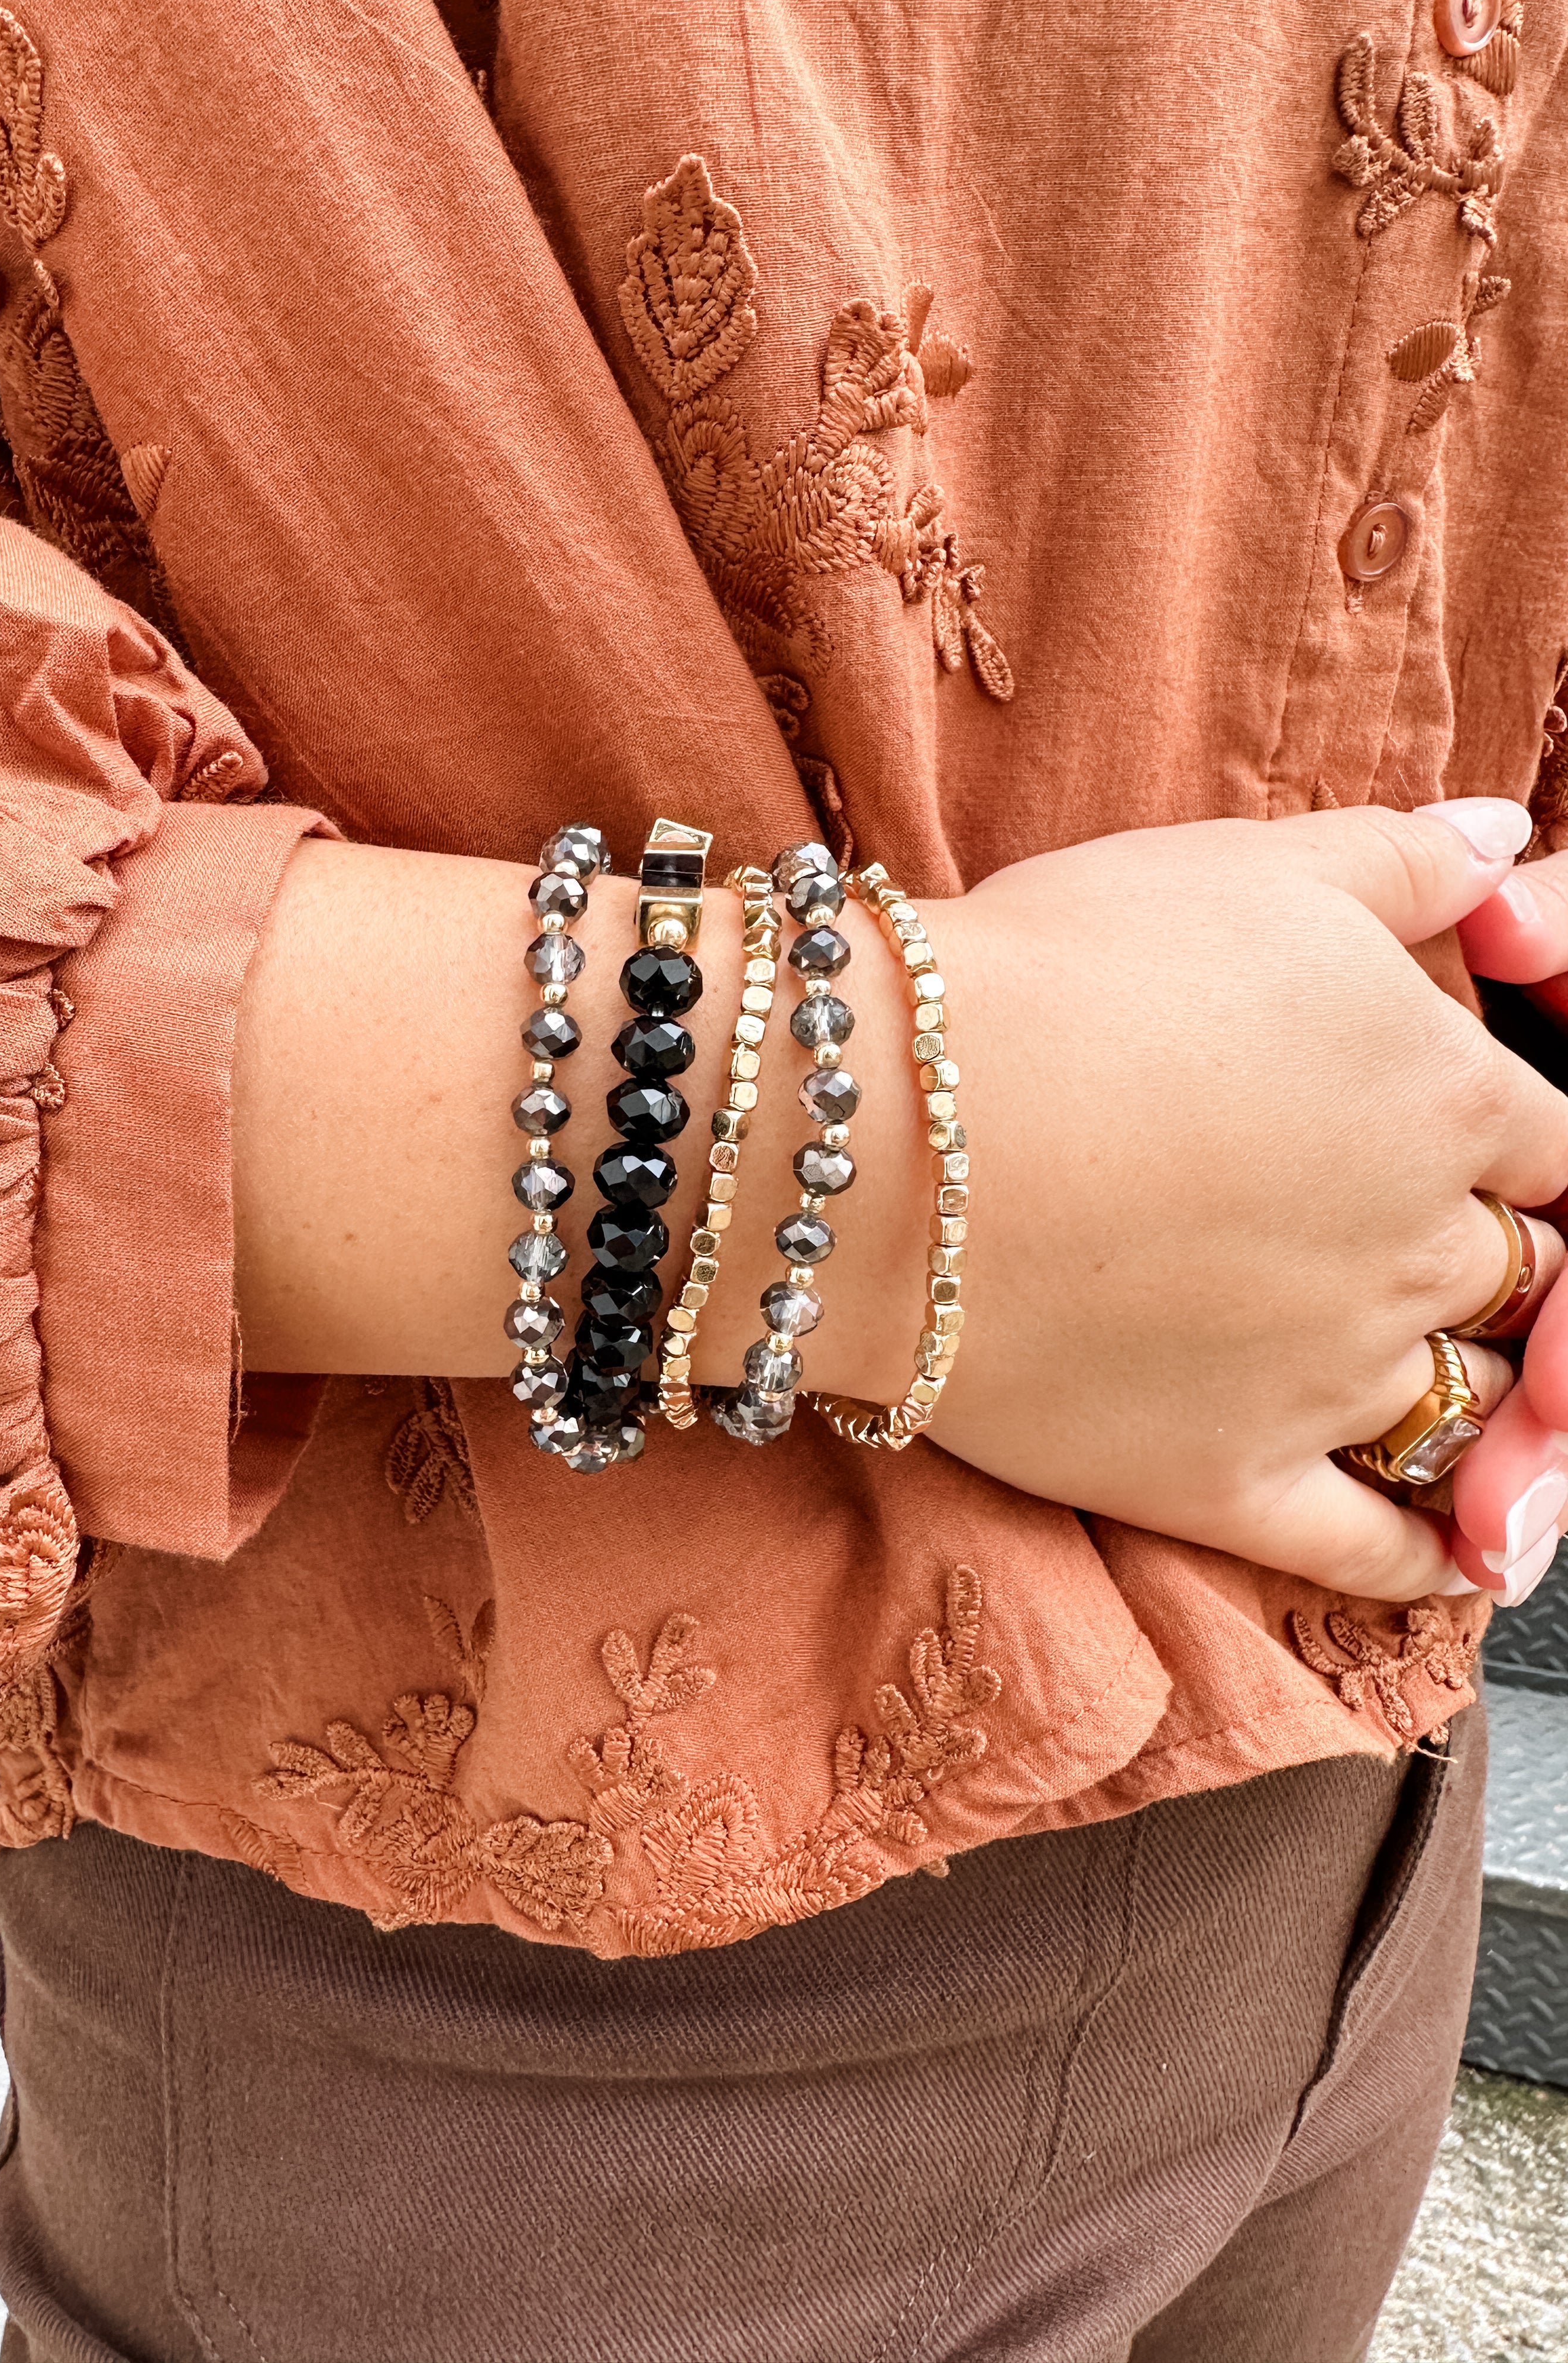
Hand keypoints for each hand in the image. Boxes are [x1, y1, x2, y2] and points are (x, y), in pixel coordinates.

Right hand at [911, 798, 1567, 1599]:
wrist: (890, 1139)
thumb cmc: (1062, 976)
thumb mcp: (1246, 869)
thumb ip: (1402, 859)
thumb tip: (1499, 834)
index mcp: (1443, 1095)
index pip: (1555, 1142)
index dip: (1516, 1146)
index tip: (1467, 1148)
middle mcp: (1414, 1246)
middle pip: (1517, 1272)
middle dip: (1486, 1260)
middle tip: (1404, 1245)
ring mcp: (1328, 1377)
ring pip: (1470, 1403)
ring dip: (1476, 1392)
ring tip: (1426, 1379)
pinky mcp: (1228, 1478)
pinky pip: (1370, 1548)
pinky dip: (1429, 1556)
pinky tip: (1452, 1552)